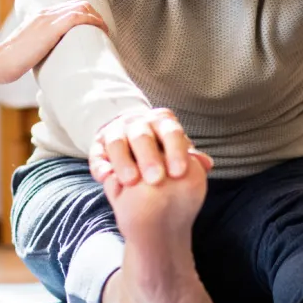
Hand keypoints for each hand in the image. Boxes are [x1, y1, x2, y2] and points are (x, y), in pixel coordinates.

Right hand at [0, 1, 107, 83]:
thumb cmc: (12, 62)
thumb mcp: (30, 49)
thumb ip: (42, 46)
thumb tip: (53, 58)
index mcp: (40, 17)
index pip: (70, 7)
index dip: (87, 16)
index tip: (96, 30)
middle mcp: (45, 14)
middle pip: (79, 4)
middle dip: (96, 15)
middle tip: (104, 32)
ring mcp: (48, 19)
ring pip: (81, 7)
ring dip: (97, 18)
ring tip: (106, 33)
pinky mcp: (51, 29)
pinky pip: (78, 17)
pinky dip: (94, 21)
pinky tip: (102, 31)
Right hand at [89, 108, 213, 187]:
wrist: (133, 141)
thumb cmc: (163, 152)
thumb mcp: (177, 151)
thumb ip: (191, 158)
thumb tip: (206, 164)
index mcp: (162, 120)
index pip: (170, 131)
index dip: (175, 151)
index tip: (179, 173)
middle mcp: (138, 122)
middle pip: (142, 136)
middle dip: (149, 158)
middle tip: (156, 180)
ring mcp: (116, 131)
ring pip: (117, 142)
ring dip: (123, 161)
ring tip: (131, 182)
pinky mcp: (98, 145)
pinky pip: (97, 154)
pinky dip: (100, 165)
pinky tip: (106, 178)